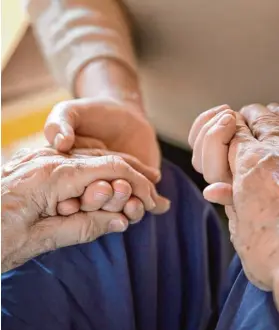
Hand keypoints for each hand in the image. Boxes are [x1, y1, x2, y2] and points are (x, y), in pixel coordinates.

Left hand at [1, 148, 169, 271]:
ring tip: (144, 182)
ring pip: (95, 158)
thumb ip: (81, 227)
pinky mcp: (39, 164)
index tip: (154, 201)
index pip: (112, 170)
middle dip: (137, 176)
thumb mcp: (35, 240)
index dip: (138, 185)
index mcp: (53, 175)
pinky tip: (110, 179)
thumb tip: (120, 221)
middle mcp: (51, 160)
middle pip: (107, 160)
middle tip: (158, 190)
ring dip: (122, 171)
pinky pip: (79, 162)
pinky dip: (101, 171)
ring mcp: (44, 159)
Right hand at [43, 97, 162, 214]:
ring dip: (132, 209)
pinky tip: (161, 204)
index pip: (72, 197)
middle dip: (110, 203)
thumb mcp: (70, 112)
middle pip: (101, 208)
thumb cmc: (92, 113)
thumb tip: (61, 142)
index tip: (88, 193)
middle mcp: (94, 190)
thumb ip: (60, 123)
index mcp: (71, 180)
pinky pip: (146, 203)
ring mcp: (118, 192)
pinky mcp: (139, 189)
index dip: (78, 200)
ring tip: (137, 202)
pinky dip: (154, 205)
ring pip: (124, 211)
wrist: (124, 114)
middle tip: (120, 187)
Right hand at [202, 105, 278, 329]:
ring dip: (273, 113)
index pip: (232, 136)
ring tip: (267, 112)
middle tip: (243, 115)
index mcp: (248, 167)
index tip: (226, 128)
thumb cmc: (274, 254)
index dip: (226, 131)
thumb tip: (212, 191)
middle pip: (258, 121)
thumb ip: (230, 203)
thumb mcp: (241, 231)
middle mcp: (275, 153)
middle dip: (248, 117)